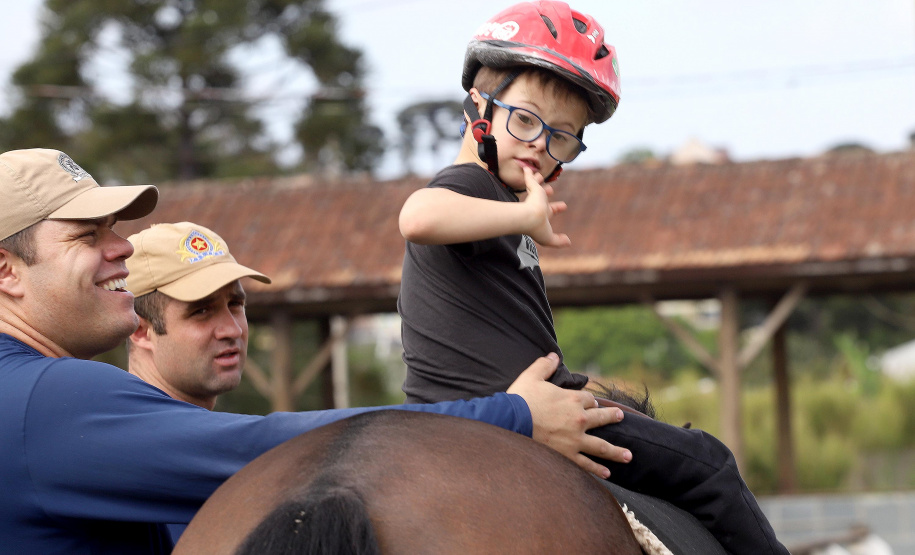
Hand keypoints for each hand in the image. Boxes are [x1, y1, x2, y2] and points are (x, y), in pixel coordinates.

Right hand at [507, 353, 631, 477]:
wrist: (510, 421)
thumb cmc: (520, 399)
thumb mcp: (532, 376)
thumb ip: (544, 365)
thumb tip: (553, 355)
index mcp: (573, 399)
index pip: (589, 399)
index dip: (590, 401)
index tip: (590, 403)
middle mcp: (579, 419)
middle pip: (602, 418)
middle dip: (613, 417)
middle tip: (621, 417)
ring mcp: (575, 439)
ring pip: (601, 446)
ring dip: (616, 451)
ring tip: (628, 455)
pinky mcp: (567, 455)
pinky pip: (586, 464)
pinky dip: (597, 469)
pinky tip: (608, 473)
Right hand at [521, 167, 570, 248]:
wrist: (529, 218)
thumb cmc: (538, 228)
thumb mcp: (549, 239)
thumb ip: (558, 241)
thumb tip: (568, 242)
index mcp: (543, 215)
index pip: (551, 211)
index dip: (556, 209)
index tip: (563, 206)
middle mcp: (538, 205)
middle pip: (543, 197)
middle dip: (546, 193)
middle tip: (551, 190)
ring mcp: (535, 196)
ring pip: (536, 186)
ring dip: (537, 181)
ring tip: (538, 175)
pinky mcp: (533, 188)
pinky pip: (529, 178)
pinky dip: (528, 174)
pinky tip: (527, 168)